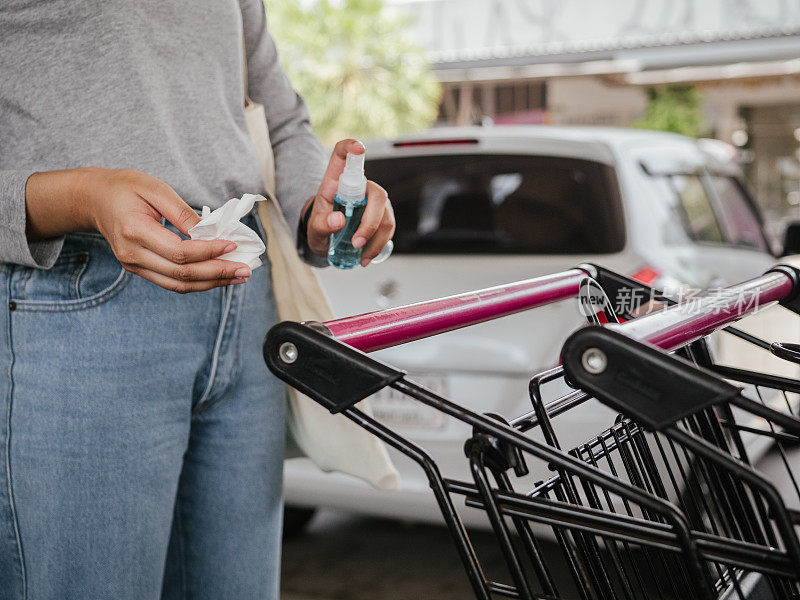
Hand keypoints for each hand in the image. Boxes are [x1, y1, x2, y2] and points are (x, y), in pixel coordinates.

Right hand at [26, 168, 251, 292]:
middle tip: (246, 270)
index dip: (209, 252)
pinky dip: (198, 282)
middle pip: (181, 274)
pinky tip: (219, 276)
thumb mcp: (155, 189)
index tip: (232, 245)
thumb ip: (183, 213)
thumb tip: (211, 232)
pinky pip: (172, 282)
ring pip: (178, 285)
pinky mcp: (140, 269)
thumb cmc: (125, 188)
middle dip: (217, 273)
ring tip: (238, 277)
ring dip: (212, 283)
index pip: (179, 253)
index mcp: (134, 231)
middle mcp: (132, 254)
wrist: (94, 199)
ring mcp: (134, 265)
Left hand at [304, 139, 394, 265]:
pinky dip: (378, 245)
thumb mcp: (314, 229)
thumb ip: (322, 225)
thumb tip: (338, 220)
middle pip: (376, 194)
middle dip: (370, 222)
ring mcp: (374, 201)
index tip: (359, 147)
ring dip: (375, 240)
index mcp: (336, 182)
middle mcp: (360, 187)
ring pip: (386, 216)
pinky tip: (366, 257)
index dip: (351, 147)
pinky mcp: (383, 215)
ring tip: (361, 258)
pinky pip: (388, 229)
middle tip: (356, 244)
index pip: (343, 156)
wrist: (328, 238)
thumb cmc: (320, 226)